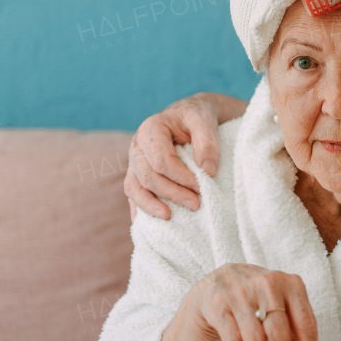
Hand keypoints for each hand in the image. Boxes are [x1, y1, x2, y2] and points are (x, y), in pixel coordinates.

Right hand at [125, 93, 243, 220]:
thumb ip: (207, 142)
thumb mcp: (205, 120)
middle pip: (148, 176)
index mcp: (152, 129)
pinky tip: (149, 225)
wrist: (189, 115)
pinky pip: (132, 193)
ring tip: (170, 217)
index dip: (181, 177)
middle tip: (196, 204)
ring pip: (134, 187)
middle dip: (172, 193)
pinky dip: (139, 209)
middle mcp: (137, 145)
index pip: (161, 160)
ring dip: (151, 205)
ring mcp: (134, 161)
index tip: (202, 186)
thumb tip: (208, 172)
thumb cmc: (197, 116)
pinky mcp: (136, 173)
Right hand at [172, 263, 319, 340]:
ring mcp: (241, 292)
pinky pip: (233, 338)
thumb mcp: (280, 307)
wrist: (218, 282)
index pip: (306, 324)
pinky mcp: (218, 303)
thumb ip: (293, 332)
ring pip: (255, 338)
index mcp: (292, 284)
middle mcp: (268, 284)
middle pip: (280, 333)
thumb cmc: (257, 299)